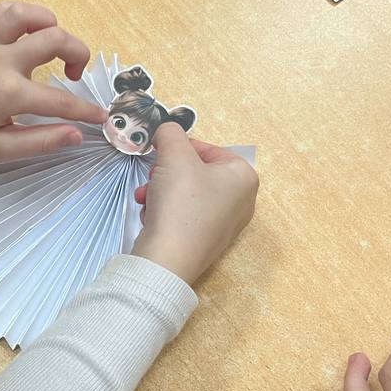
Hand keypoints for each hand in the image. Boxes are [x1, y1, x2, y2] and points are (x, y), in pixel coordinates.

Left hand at [0, 2, 107, 158]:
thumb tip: (76, 135)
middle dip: (79, 53)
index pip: (60, 101)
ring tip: (52, 46)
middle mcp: (2, 61)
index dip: (85, 110)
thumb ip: (40, 142)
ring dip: (51, 25)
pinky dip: (25, 14)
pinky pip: (6, 10)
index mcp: (8, 94)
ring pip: (30, 14)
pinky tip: (29, 32)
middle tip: (73, 75)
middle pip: (56, 39)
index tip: (99, 117)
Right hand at [129, 126, 257, 283]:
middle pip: (195, 171)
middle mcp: (241, 201)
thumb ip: (171, 133)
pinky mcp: (204, 241)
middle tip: (153, 178)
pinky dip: (164, 212)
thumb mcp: (174, 155)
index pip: (208, 148)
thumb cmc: (181, 204)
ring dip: (160, 191)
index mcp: (244, 177)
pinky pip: (183, 215)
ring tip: (147, 199)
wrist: (168, 259)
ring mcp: (224, 224)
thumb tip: (166, 131)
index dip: (179, 148)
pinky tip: (152, 217)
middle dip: (166, 173)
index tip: (161, 154)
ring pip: (185, 193)